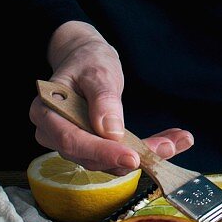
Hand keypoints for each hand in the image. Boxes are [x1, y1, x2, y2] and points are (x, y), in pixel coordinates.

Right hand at [29, 21, 193, 173]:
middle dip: (130, 156)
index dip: (102, 152)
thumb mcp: (98, 71)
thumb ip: (103, 100)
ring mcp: (71, 143)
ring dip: (143, 155)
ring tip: (176, 142)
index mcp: (45, 112)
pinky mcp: (90, 148)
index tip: (132, 158)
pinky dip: (142, 151)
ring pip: (106, 161)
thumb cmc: (88, 61)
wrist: (86, 60)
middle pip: (90, 157)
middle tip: (168, 147)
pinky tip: (169, 142)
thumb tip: (111, 133)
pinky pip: (114, 156)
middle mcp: (52, 134)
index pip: (72, 141)